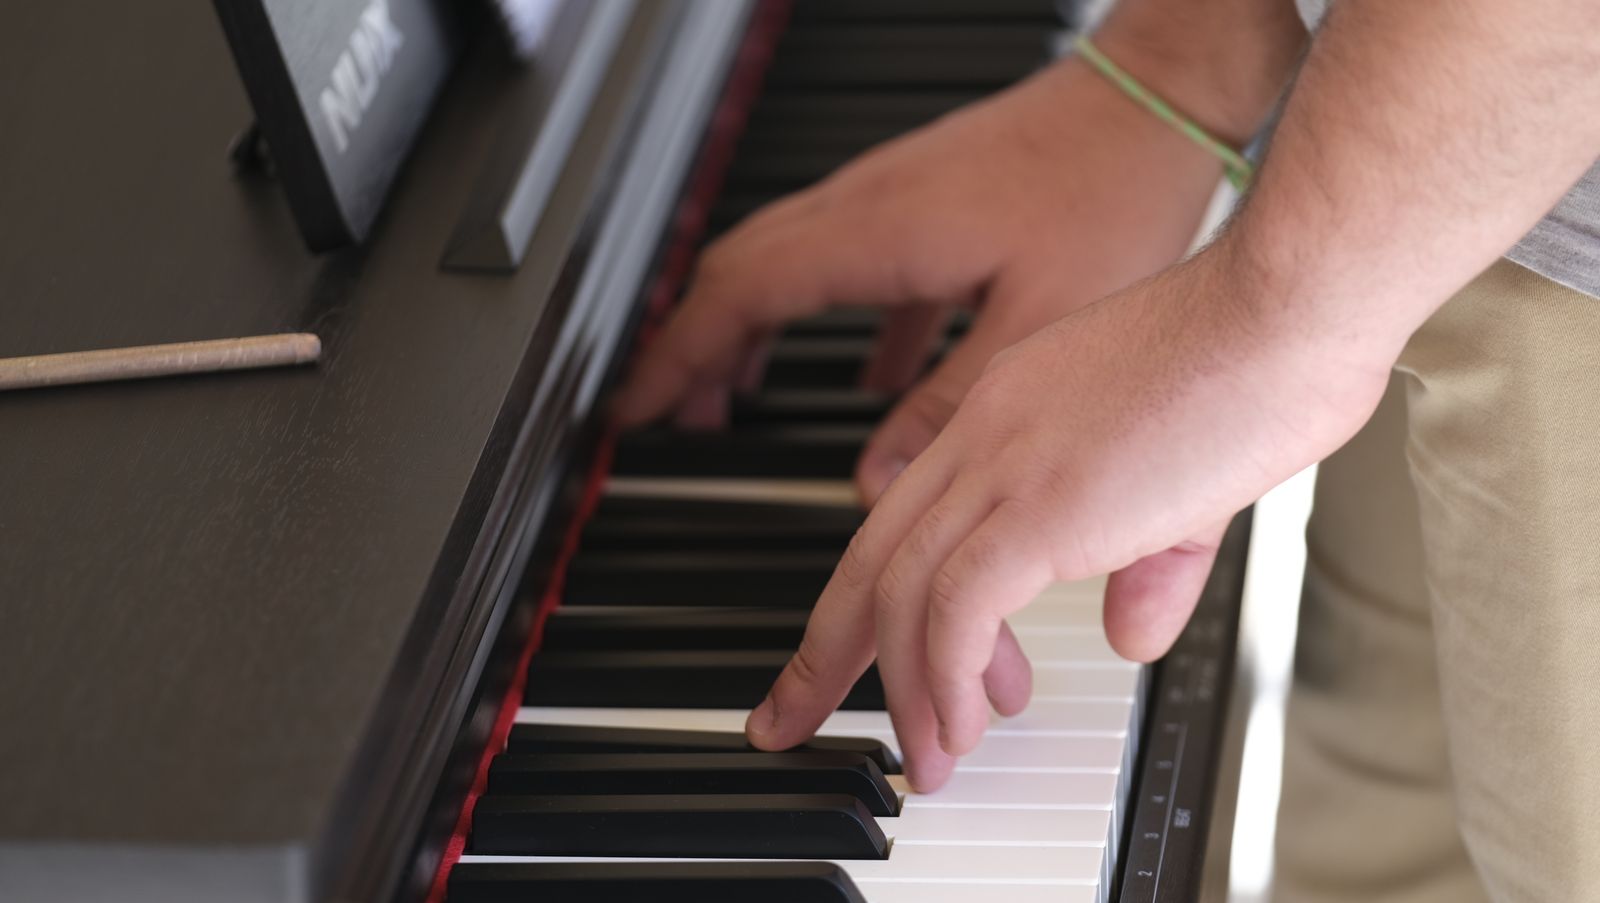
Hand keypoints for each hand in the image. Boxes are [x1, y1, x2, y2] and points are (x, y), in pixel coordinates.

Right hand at [614, 54, 1228, 501]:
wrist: (1161, 93)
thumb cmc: (1113, 186)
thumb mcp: (1032, 323)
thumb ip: (944, 410)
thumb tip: (875, 485)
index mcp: (874, 234)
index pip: (735, 297)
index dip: (675, 359)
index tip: (633, 411)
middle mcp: (865, 207)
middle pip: (738, 276)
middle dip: (691, 350)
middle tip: (666, 419)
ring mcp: (890, 198)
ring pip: (783, 264)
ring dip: (748, 333)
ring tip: (734, 403)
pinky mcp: (927, 201)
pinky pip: (846, 262)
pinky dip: (827, 321)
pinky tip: (866, 375)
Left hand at [743, 251, 1393, 789]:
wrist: (1287, 309)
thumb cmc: (1259, 368)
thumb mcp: (1189, 490)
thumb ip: (1148, 564)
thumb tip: (1128, 634)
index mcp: (1006, 413)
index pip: (908, 518)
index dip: (874, 595)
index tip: (869, 655)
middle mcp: (984, 434)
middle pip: (872, 555)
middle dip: (826, 651)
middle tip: (795, 718)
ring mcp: (1004, 466)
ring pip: (903, 592)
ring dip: (903, 691)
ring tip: (926, 761)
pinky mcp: (1040, 504)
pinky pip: (957, 607)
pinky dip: (946, 678)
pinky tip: (960, 727)